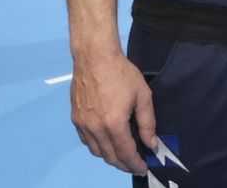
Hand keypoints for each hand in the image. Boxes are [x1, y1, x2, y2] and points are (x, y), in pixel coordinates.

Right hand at [70, 48, 156, 173]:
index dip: (135, 164)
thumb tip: (151, 143)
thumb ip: (147, 123)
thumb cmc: (121, 73)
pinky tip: (106, 141)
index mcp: (114, 124)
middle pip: (110, 156)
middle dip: (123, 164)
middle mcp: (96, 128)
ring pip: (96, 151)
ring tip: (122, 154)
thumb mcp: (142, 96)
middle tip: (134, 164)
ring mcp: (83, 124)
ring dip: (110, 156)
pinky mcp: (75, 118)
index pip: (126, 153)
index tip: (143, 169)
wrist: (95, 57)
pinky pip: (86, 141)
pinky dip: (97, 146)